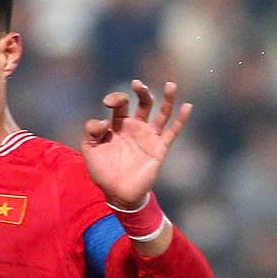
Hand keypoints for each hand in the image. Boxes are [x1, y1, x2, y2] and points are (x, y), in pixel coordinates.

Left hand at [80, 78, 191, 210]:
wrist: (117, 193)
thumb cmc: (103, 171)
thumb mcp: (89, 150)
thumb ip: (90, 132)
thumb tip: (102, 121)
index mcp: (118, 124)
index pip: (121, 104)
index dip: (115, 98)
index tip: (107, 103)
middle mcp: (136, 127)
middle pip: (144, 102)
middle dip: (141, 91)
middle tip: (137, 84)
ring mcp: (149, 137)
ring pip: (162, 113)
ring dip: (167, 99)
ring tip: (171, 85)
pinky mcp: (159, 148)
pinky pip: (172, 132)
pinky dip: (180, 120)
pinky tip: (187, 106)